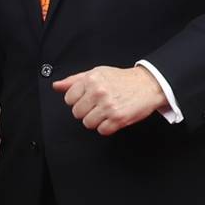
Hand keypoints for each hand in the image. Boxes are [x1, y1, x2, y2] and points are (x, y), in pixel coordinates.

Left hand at [52, 66, 166, 135]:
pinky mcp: (118, 118)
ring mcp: (108, 106)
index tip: (87, 99)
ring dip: (96, 120)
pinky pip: (102, 131)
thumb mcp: (96, 73)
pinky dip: (106, 127)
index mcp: (91, 80)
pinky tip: (112, 118)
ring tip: (105, 112)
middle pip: (77, 113)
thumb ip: (74, 81)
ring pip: (88, 123)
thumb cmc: (121, 79)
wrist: (148, 84)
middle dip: (86, 111)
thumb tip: (56, 86)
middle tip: (97, 106)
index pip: (69, 99)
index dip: (77, 101)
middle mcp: (98, 92)